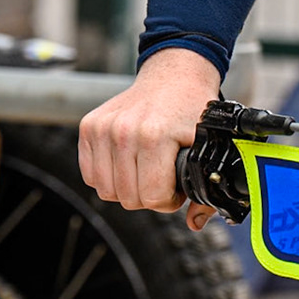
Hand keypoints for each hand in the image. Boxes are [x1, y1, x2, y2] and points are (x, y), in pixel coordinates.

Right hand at [78, 46, 222, 230]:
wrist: (175, 74)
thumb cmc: (194, 109)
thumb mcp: (209, 145)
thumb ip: (206, 189)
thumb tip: (195, 223)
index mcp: (155, 136)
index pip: (152, 198)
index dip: (169, 200)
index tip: (178, 187)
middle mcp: (123, 131)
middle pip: (128, 198)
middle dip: (150, 195)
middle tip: (164, 177)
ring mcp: (103, 128)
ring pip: (106, 191)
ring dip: (128, 188)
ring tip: (148, 168)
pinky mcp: (89, 126)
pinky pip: (91, 175)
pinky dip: (109, 176)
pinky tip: (130, 162)